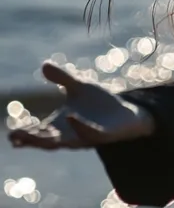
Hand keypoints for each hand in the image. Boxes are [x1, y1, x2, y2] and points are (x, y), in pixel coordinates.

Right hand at [7, 61, 154, 150]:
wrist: (127, 114)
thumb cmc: (99, 104)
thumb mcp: (79, 87)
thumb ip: (62, 78)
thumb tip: (44, 64)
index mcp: (61, 125)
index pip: (39, 131)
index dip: (25, 133)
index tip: (10, 133)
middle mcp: (70, 134)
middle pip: (46, 140)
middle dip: (31, 139)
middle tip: (14, 137)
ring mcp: (86, 136)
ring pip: (65, 142)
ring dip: (49, 139)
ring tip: (34, 135)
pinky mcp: (104, 136)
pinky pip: (91, 134)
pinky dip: (80, 127)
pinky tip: (72, 117)